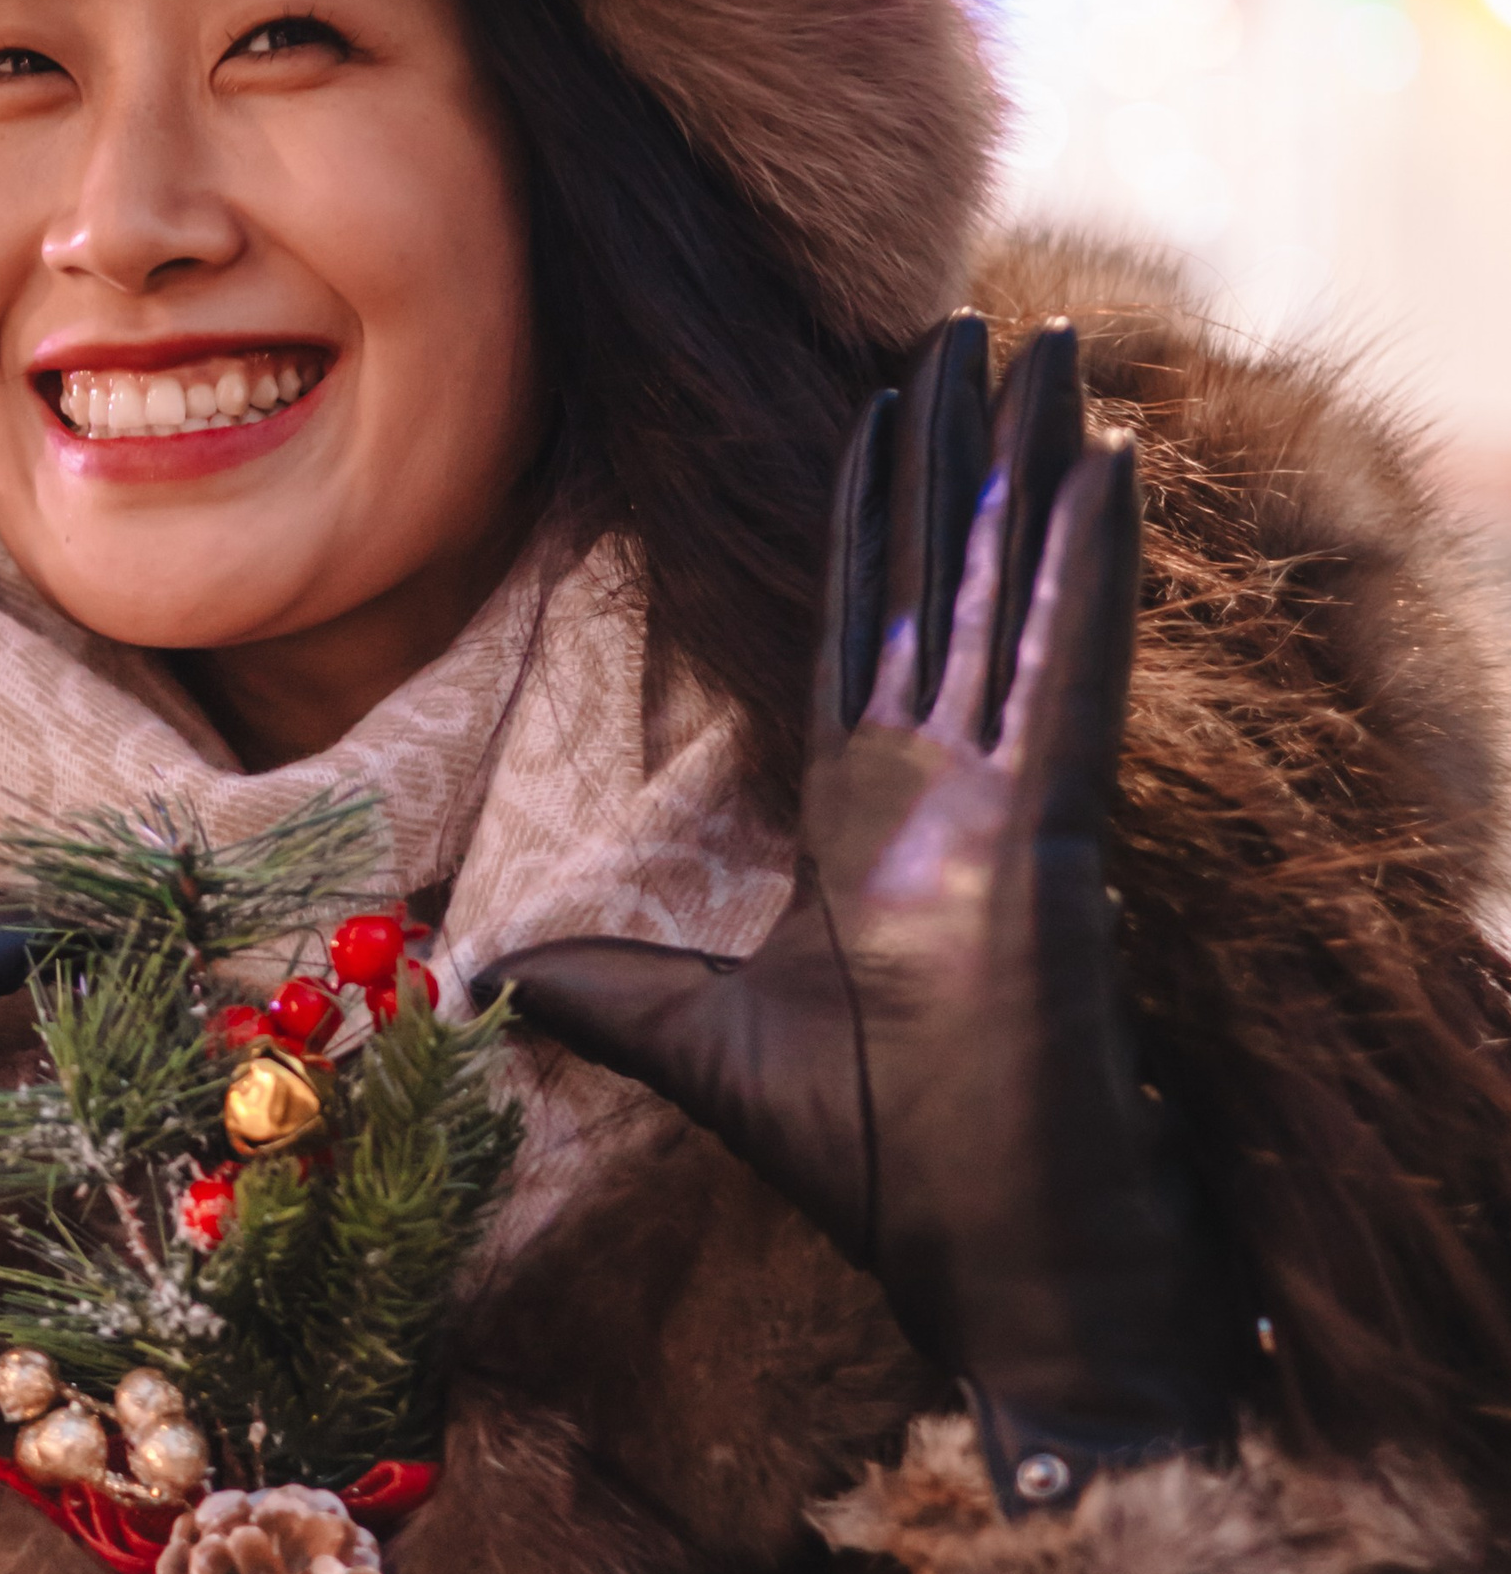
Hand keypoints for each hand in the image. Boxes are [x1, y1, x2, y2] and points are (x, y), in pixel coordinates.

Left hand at [481, 318, 1226, 1510]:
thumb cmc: (871, 1154)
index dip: (870, 511)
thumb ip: (598, 991)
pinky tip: (1097, 466)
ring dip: (1027, 467)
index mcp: (868, 813)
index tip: (877, 404)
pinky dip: (1086, 571)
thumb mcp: (695, 1042)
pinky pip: (1074, 672)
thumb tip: (475, 976)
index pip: (864, 621)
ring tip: (1046, 344)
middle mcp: (944, 781)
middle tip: (965, 322)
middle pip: (945, 575)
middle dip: (954, 450)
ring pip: (1016, 592)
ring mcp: (1008, 796)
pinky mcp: (1056, 830)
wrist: (983, 1251)